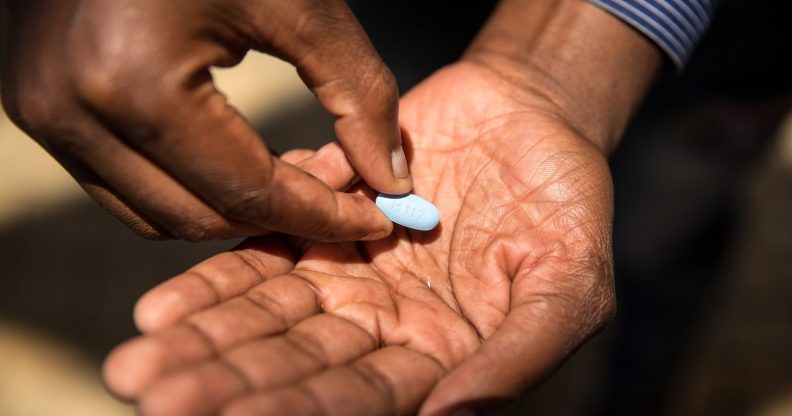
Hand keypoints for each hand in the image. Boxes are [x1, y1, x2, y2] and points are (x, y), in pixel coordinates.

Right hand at [1, 0, 410, 240]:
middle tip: (339, 188)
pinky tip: (235, 158)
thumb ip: (356, 91)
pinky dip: (187, 189)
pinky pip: (124, 186)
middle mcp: (72, 114)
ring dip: (231, 210)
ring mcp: (45, 114)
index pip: (248, 191)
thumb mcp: (299, 0)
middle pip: (200, 217)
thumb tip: (393, 179)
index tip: (376, 221)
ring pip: (157, 215)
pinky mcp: (40, 107)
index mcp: (135, 84)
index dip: (322, 216)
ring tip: (291, 174)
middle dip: (281, 217)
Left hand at [103, 61, 617, 414]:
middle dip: (226, 382)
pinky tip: (165, 306)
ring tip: (142, 359)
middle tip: (151, 395)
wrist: (534, 117)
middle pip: (296, 363)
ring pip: (268, 314)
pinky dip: (219, 278)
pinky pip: (266, 252)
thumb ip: (517, 355)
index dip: (298, 409)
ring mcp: (350, 273)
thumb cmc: (569, 206)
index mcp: (440, 356)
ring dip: (207, 337)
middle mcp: (385, 324)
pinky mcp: (326, 221)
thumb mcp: (569, 284)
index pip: (360, 396)